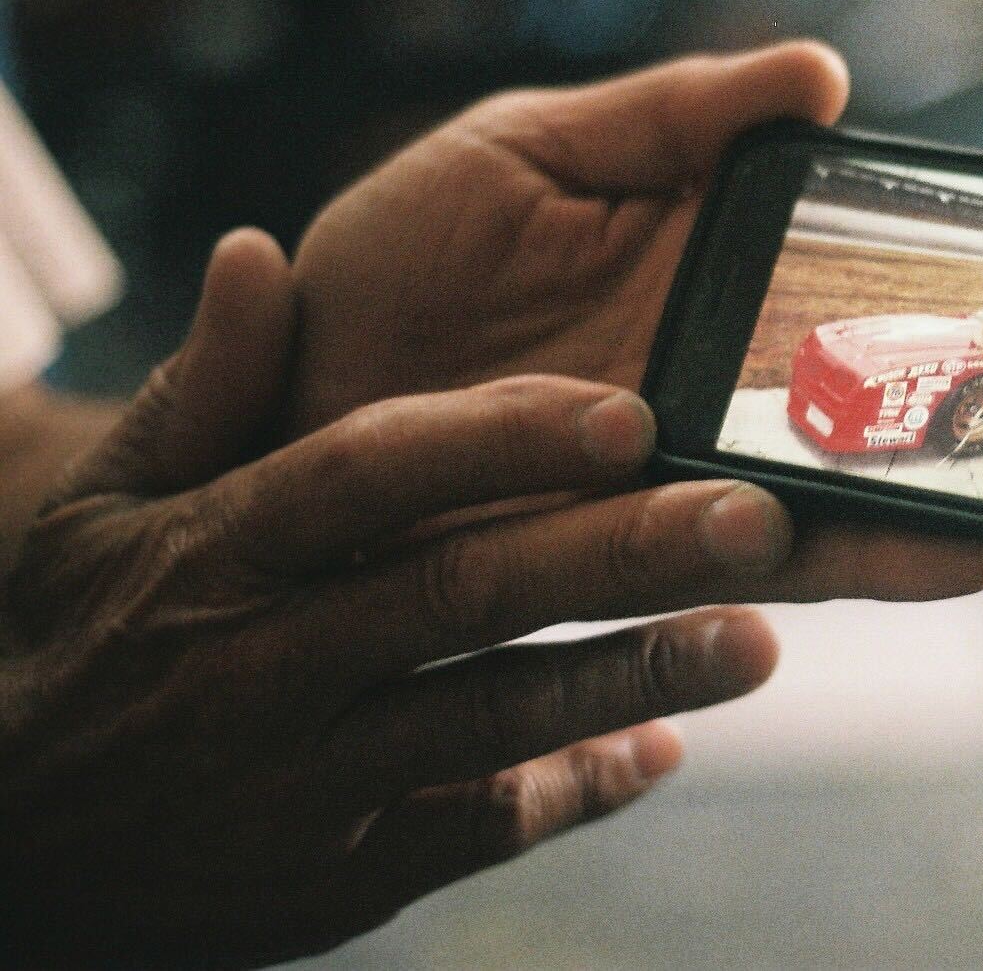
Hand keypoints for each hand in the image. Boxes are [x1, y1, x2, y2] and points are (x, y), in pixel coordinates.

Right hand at [0, 234, 793, 966]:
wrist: (9, 842)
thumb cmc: (82, 635)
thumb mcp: (105, 507)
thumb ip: (208, 386)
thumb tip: (265, 251)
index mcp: (219, 549)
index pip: (371, 475)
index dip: (502, 440)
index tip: (629, 412)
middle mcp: (268, 663)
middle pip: (466, 594)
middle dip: (619, 557)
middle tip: (756, 519)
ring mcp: (306, 782)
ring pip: (492, 722)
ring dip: (632, 680)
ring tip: (758, 641)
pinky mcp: (337, 880)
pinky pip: (477, 829)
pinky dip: (572, 790)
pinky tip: (666, 749)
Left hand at [290, 42, 982, 601]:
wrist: (279, 372)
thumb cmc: (400, 253)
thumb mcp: (528, 146)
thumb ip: (672, 115)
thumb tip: (823, 76)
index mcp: (704, 294)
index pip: (843, 311)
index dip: (929, 322)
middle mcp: (700, 407)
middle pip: (841, 442)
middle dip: (937, 464)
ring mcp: (649, 493)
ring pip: (785, 524)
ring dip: (876, 543)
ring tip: (968, 549)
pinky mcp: (587, 565)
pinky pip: (675, 577)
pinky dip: (748, 583)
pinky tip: (805, 574)